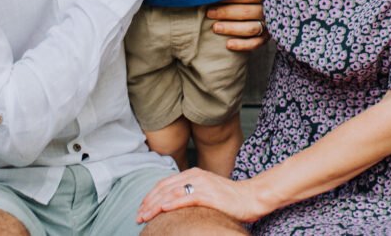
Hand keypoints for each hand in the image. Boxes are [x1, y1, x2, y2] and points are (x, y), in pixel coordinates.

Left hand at [137, 168, 267, 224]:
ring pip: (171, 193)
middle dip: (148, 203)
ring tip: (145, 216)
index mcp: (193, 173)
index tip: (141, 209)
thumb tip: (173, 205)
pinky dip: (173, 203)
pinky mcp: (209, 194)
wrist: (252, 197)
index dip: (150, 196)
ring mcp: (202, 184)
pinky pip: (186, 198)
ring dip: (155, 205)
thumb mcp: (206, 192)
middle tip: (138, 216)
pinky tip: (163, 209)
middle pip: (164, 188)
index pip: (164, 184)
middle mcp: (195, 175)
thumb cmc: (230, 198)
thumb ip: (190, 194)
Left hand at [208, 0, 268, 51]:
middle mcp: (271, 9)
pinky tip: (228, 45)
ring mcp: (270, 24)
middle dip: (227, 13)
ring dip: (232, 29)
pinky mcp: (268, 36)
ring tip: (215, 28)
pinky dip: (243, 45)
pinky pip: (256, 43)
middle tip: (209, 12)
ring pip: (251, 29)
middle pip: (248, 12)